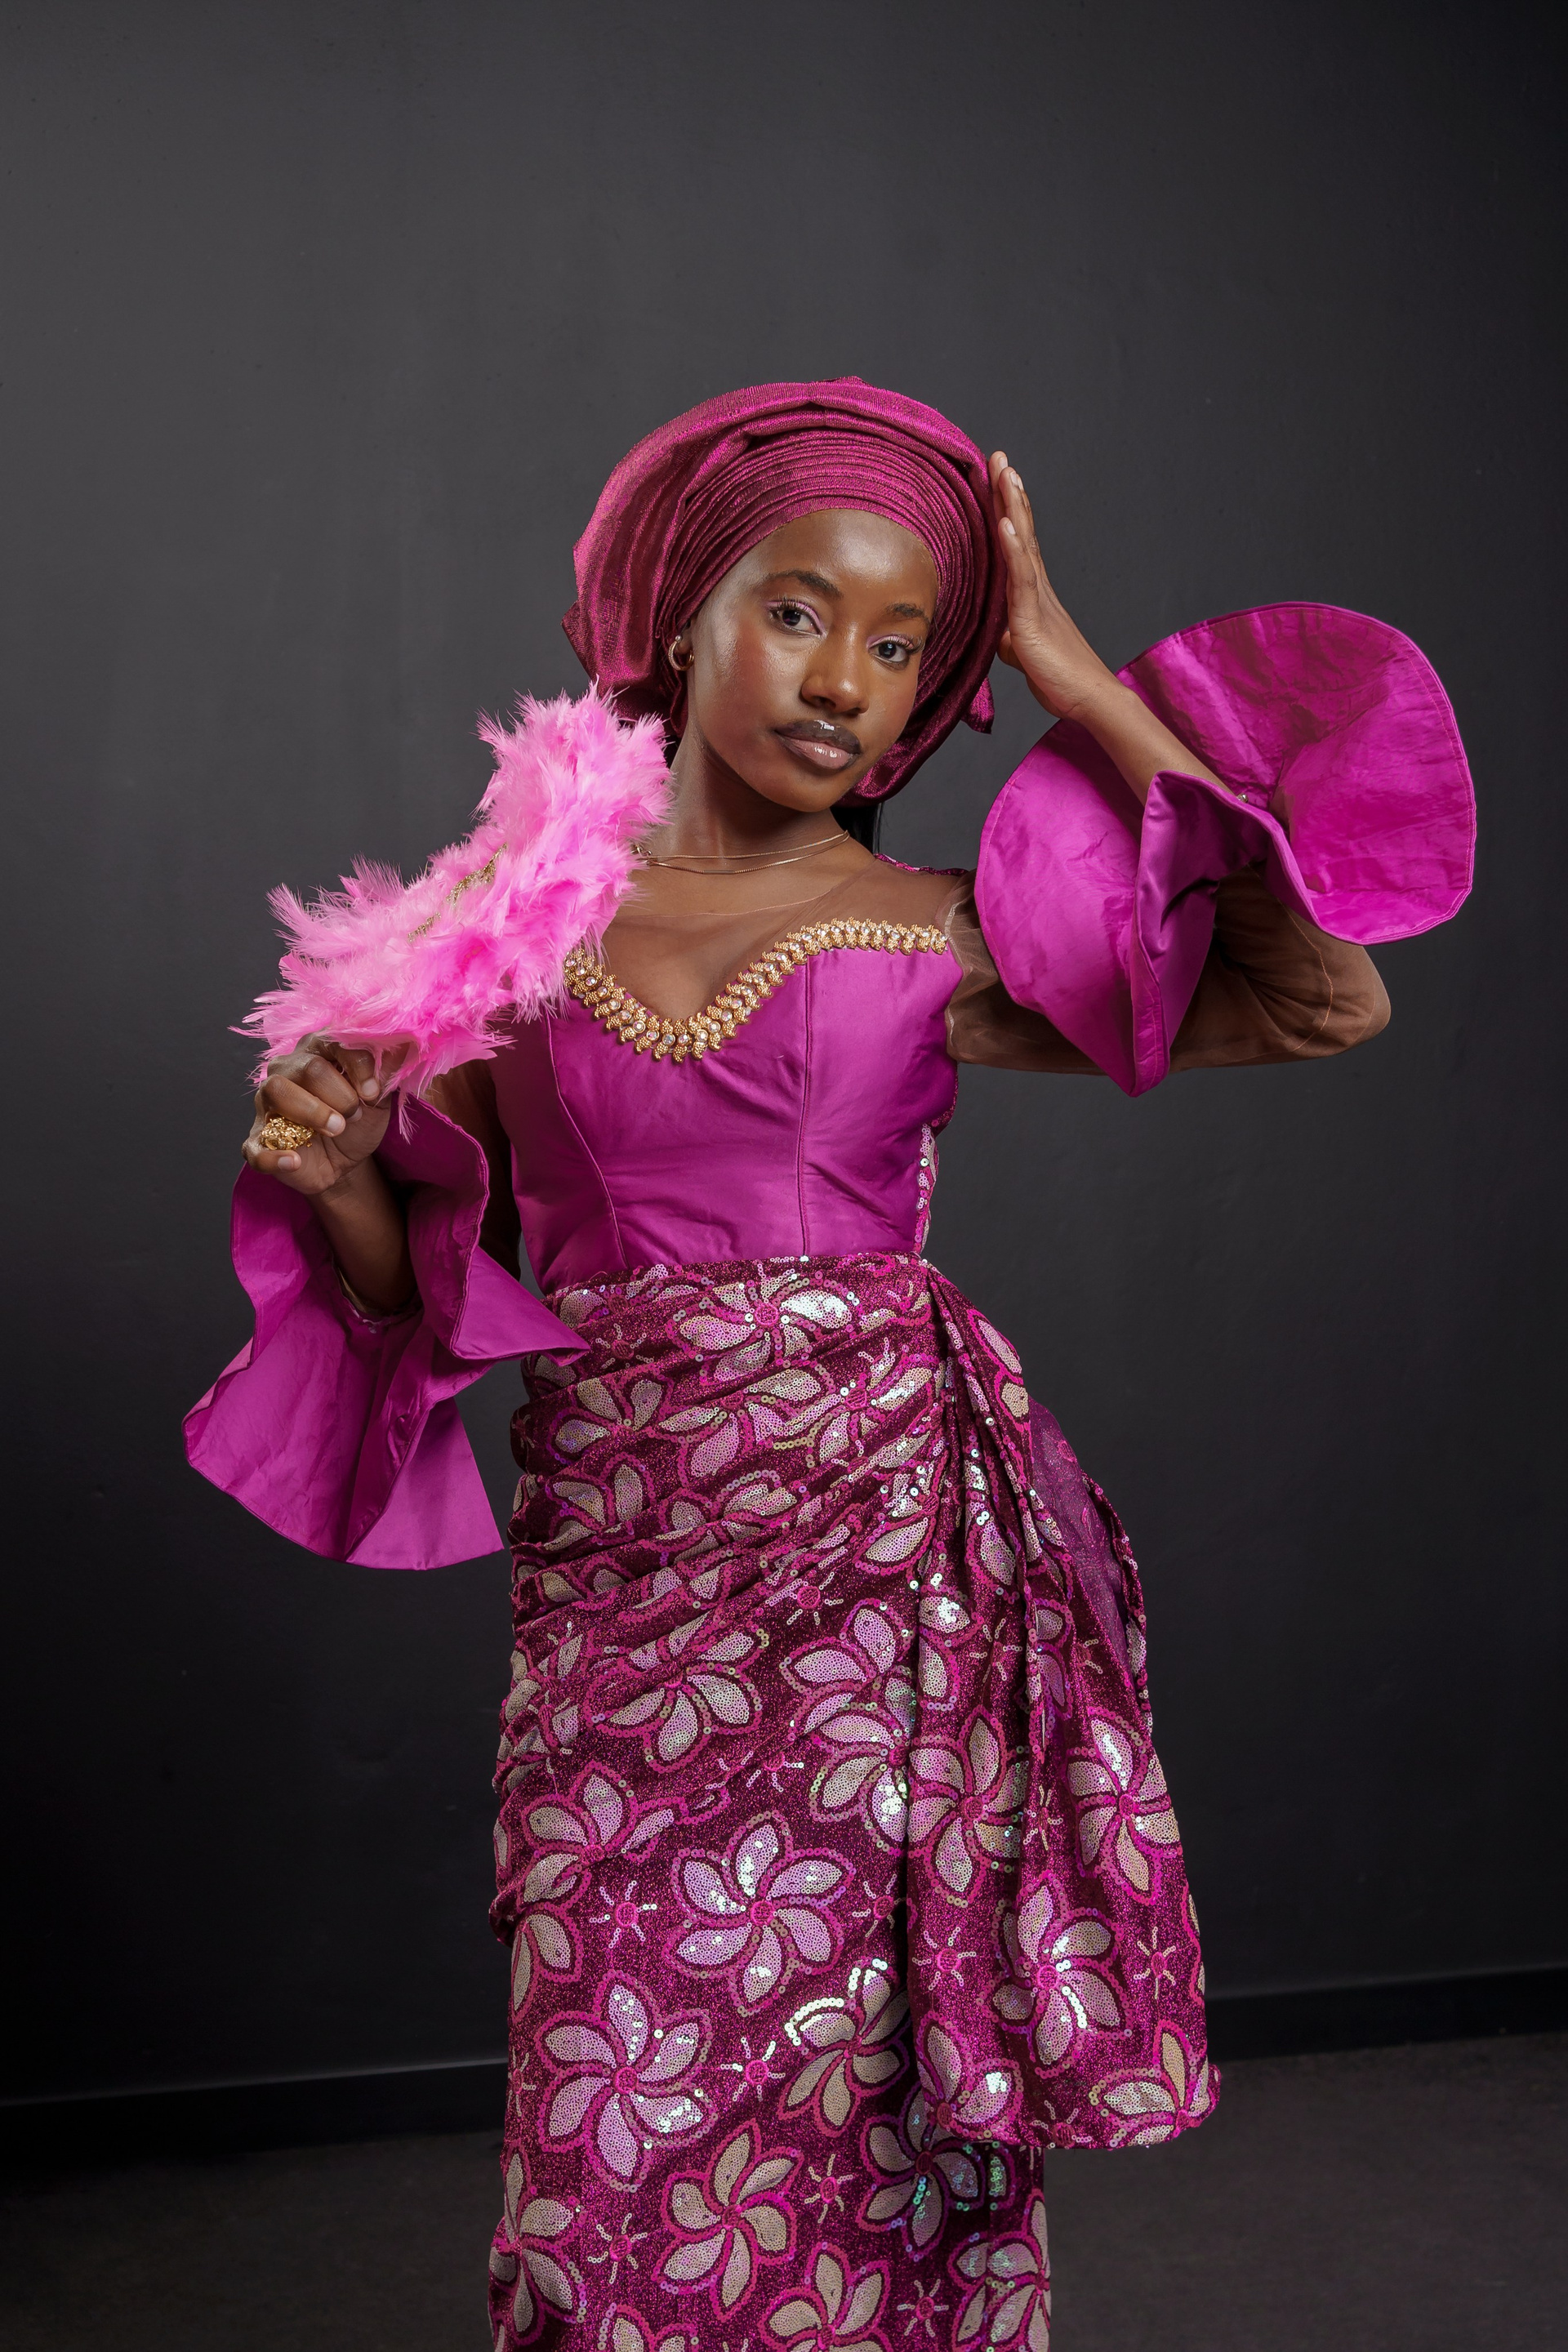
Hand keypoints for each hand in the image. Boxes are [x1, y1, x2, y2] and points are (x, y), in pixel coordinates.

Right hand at [243, 1038, 401, 1195]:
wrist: (345, 1161)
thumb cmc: (358, 1120)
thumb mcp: (379, 1098)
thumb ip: (386, 1071)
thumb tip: (405, 1041)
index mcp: (317, 1050)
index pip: (332, 1039)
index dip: (357, 1064)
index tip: (372, 1091)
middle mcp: (286, 1069)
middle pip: (308, 1067)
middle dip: (340, 1095)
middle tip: (355, 1115)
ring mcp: (266, 1103)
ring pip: (276, 1091)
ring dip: (313, 1113)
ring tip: (336, 1129)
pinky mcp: (258, 1139)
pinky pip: (255, 1145)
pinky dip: (274, 1155)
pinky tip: (295, 1160)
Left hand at [989, 450, 1118, 721]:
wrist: (1087, 699)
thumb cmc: (1059, 679)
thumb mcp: (1024, 654)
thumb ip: (1010, 638)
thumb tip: (1000, 636)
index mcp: (1034, 595)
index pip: (1017, 544)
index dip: (1007, 510)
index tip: (995, 479)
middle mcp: (1038, 589)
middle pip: (1022, 530)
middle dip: (1008, 493)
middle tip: (998, 458)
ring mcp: (1038, 600)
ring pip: (1023, 544)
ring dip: (1013, 506)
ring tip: (1005, 472)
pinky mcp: (1034, 619)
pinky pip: (1023, 578)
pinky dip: (1014, 548)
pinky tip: (1006, 522)